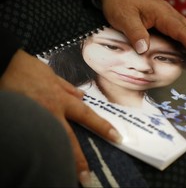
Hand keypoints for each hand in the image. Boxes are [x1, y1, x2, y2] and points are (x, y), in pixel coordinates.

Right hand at [0, 50, 121, 182]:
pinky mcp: (21, 123)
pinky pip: (33, 139)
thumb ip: (67, 88)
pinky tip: (42, 159)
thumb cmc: (28, 70)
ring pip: (50, 143)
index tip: (116, 137)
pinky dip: (39, 150)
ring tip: (67, 177)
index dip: (103, 127)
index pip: (87, 116)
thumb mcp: (52, 76)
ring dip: (58, 159)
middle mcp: (51, 112)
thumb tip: (81, 96)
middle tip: (86, 177)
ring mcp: (36, 120)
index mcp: (61, 100)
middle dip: (77, 159)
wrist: (4, 67)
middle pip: (68, 139)